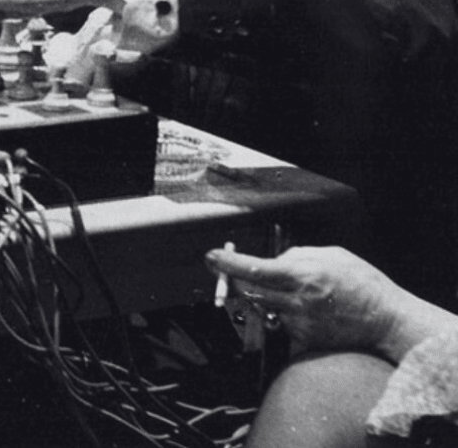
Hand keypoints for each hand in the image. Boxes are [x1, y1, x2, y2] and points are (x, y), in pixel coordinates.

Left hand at [205, 245, 452, 362]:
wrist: (387, 320)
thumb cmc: (361, 283)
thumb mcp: (330, 255)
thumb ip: (297, 256)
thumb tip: (273, 260)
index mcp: (300, 275)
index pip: (252, 269)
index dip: (226, 263)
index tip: (210, 257)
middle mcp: (295, 300)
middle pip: (248, 290)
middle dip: (235, 280)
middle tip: (231, 272)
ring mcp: (298, 323)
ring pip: (262, 307)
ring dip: (263, 298)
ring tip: (289, 292)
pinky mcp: (304, 341)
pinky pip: (280, 326)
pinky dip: (282, 317)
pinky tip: (304, 312)